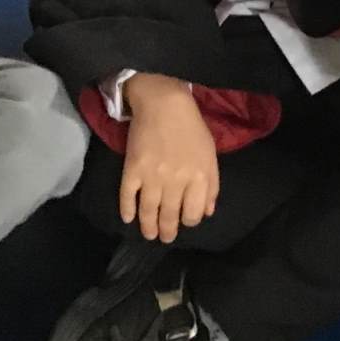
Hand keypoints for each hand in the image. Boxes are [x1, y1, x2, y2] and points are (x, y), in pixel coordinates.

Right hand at [119, 74, 218, 243]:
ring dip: (148, 227)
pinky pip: (128, 196)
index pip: (193, 213)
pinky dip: (127, 209)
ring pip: (149, 211)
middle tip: (165, 237)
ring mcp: (152, 176)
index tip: (184, 221)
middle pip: (170, 216)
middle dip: (168, 231)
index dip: (189, 221)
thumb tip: (207, 212)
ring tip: (149, 234)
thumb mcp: (210, 155)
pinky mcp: (132, 168)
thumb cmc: (191, 128)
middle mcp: (175, 181)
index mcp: (198, 177)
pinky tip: (128, 218)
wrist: (164, 103)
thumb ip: (211, 185)